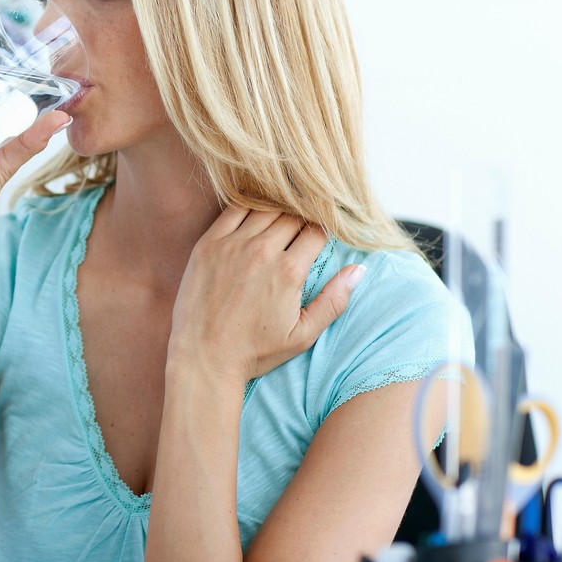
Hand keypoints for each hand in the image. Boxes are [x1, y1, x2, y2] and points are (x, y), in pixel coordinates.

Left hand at [168, 206, 365, 383]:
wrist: (202, 355)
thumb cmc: (255, 350)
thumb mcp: (303, 334)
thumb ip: (334, 300)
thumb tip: (359, 269)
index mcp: (289, 271)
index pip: (317, 231)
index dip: (324, 229)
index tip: (322, 234)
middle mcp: (261, 251)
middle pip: (293, 215)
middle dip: (303, 217)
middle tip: (302, 225)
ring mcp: (231, 244)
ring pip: (265, 208)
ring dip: (278, 209)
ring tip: (282, 217)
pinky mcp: (208, 243)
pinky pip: (233, 210)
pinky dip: (249, 205)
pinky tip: (255, 212)